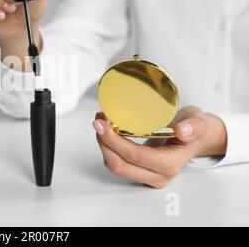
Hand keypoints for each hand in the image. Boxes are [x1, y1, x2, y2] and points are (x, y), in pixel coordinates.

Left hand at [93, 106, 227, 188]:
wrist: (195, 137)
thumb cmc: (194, 129)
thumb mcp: (198, 122)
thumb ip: (194, 126)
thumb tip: (183, 130)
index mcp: (170, 164)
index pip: (135, 156)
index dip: (114, 141)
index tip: (103, 124)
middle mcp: (157, 175)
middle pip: (119, 164)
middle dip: (104, 142)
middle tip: (99, 121)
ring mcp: (147, 175)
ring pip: (115, 165)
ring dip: (104, 144)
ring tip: (102, 123)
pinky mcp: (140, 171)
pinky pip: (118, 162)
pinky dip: (109, 147)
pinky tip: (108, 131)